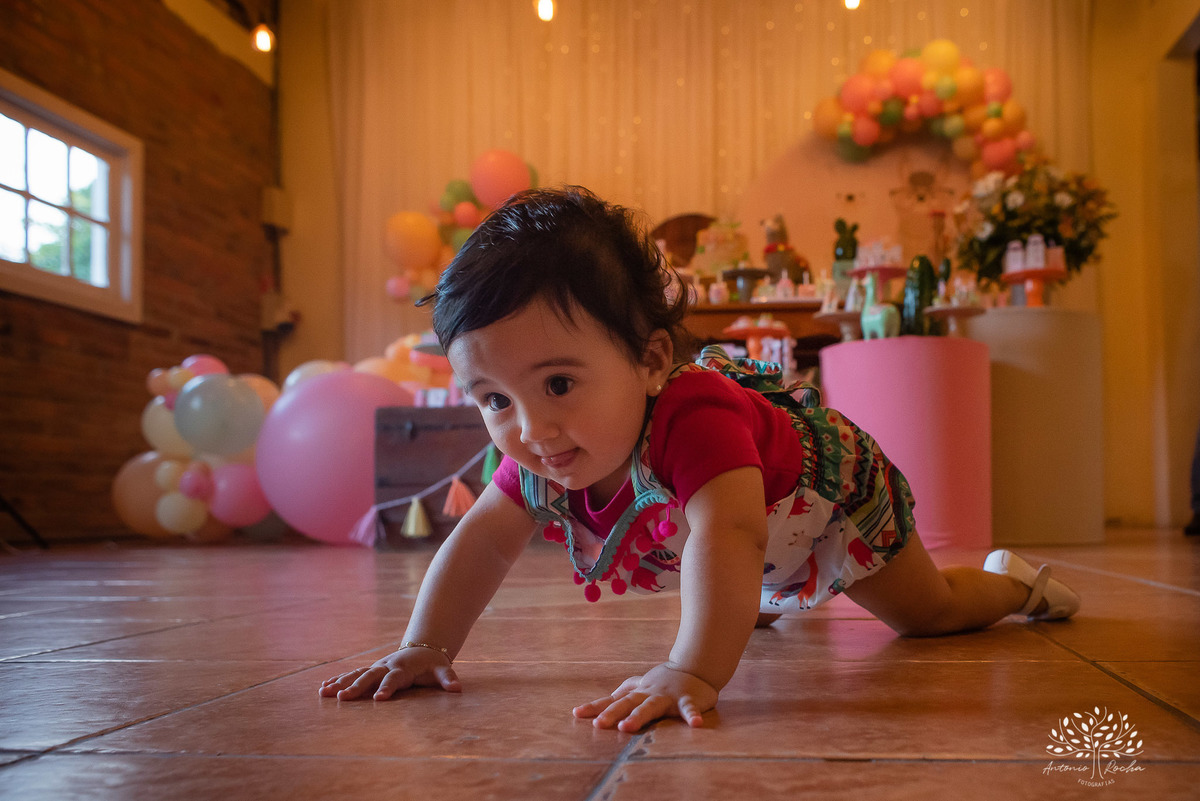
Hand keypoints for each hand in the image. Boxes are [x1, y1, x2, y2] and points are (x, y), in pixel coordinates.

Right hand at [318, 646, 459, 700]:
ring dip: (341, 683)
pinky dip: (338, 680)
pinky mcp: (370, 670)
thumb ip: (447, 678)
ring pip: (356, 674)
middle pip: (369, 676)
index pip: (393, 679)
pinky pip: (352, 674)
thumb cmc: (432, 662)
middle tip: (342, 698)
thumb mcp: (442, 668)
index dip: (387, 688)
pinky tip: (323, 689)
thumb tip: (457, 689)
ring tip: (324, 693)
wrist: (422, 647)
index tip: (378, 699)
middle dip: (356, 687)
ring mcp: (376, 667)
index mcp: (402, 668)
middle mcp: (385, 666)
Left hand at [572, 663, 717, 731]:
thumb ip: (625, 691)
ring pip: (651, 706)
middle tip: (598, 725)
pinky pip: (689, 708)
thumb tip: (605, 699)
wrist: (696, 666)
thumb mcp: (643, 684)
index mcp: (638, 693)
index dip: (595, 707)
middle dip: (612, 714)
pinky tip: (695, 724)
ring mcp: (668, 696)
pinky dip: (692, 715)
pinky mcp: (688, 699)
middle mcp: (649, 694)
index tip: (576, 713)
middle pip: (627, 703)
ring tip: (626, 727)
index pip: (613, 700)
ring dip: (638, 716)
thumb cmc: (667, 679)